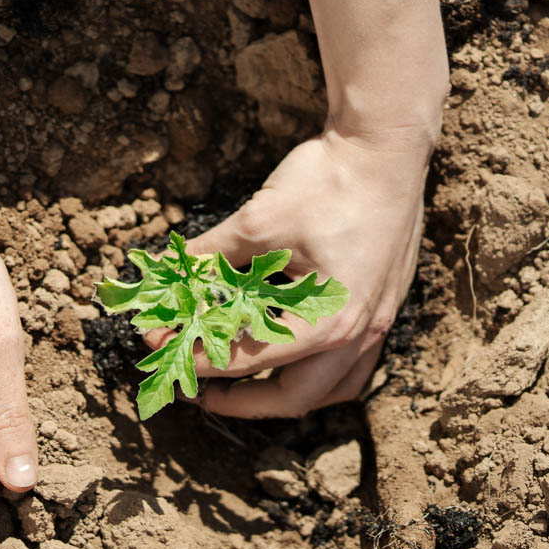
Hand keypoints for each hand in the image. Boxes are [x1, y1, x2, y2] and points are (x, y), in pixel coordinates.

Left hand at [169, 125, 430, 416]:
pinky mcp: (385, 304)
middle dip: (242, 402)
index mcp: (329, 321)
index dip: (197, 358)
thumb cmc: (328, 182)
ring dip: (287, 393)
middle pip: (296, 398)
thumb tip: (166, 274)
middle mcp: (360, 333)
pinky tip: (292, 351)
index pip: (250, 361)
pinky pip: (353, 363)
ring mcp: (379, 322)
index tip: (162, 350)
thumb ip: (210, 256)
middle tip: (198, 389)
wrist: (386, 146)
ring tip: (245, 383)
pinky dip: (319, 369)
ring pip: (333, 388)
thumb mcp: (257, 221)